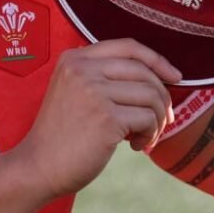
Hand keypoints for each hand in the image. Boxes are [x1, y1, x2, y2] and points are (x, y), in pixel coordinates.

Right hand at [14, 38, 180, 197]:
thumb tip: (158, 77)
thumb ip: (104, 77)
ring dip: (156, 120)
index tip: (175, 76)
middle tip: (162, 120)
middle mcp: (83, 68)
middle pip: (144, 71)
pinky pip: (148, 119)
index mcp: (74, 58)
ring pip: (150, 95)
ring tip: (143, 137)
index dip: (157, 59)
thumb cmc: (62, 135)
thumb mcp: (75, 92)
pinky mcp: (105, 117)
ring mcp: (93, 91)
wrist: (38, 166)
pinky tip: (135, 146)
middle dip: (162, 97)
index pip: (128, 46)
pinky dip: (150, 135)